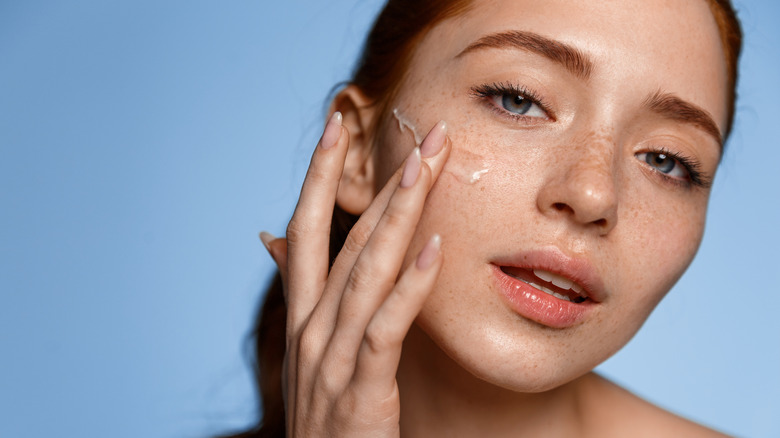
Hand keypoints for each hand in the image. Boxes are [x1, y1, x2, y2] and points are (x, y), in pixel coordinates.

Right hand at [262, 111, 450, 436]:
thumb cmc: (327, 415)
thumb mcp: (308, 350)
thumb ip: (303, 292)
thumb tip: (270, 238)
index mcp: (302, 314)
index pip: (304, 229)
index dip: (317, 175)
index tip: (337, 123)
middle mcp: (310, 327)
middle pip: (344, 239)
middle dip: (382, 182)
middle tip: (422, 133)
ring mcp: (330, 357)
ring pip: (366, 272)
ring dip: (399, 215)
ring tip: (428, 167)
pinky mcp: (360, 389)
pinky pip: (386, 328)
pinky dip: (410, 287)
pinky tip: (437, 248)